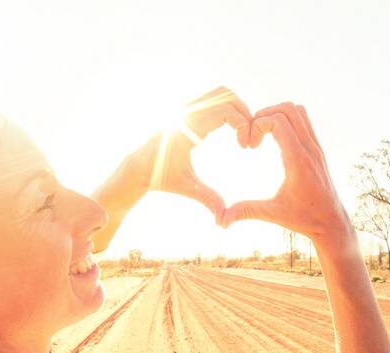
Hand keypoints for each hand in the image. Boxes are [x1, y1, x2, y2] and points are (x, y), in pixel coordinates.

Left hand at [132, 86, 253, 222]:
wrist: (140, 168)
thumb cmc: (162, 178)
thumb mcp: (187, 188)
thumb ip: (208, 200)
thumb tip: (223, 221)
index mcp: (188, 127)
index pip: (226, 110)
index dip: (244, 125)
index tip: (246, 147)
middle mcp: (187, 111)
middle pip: (227, 95)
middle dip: (245, 113)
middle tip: (249, 137)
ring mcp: (187, 107)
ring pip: (221, 92)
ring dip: (237, 108)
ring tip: (242, 133)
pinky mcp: (188, 108)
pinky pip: (214, 99)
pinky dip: (228, 109)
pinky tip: (231, 131)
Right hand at [219, 102, 352, 245]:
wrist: (332, 222)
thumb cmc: (304, 219)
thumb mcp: (273, 214)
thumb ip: (246, 212)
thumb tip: (221, 221)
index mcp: (298, 161)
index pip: (278, 122)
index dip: (258, 125)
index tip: (250, 145)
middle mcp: (310, 149)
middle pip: (288, 109)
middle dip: (265, 115)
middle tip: (253, 134)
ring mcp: (316, 147)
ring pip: (298, 111)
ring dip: (277, 115)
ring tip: (263, 134)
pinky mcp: (318, 149)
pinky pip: (304, 122)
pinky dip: (287, 121)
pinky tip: (275, 140)